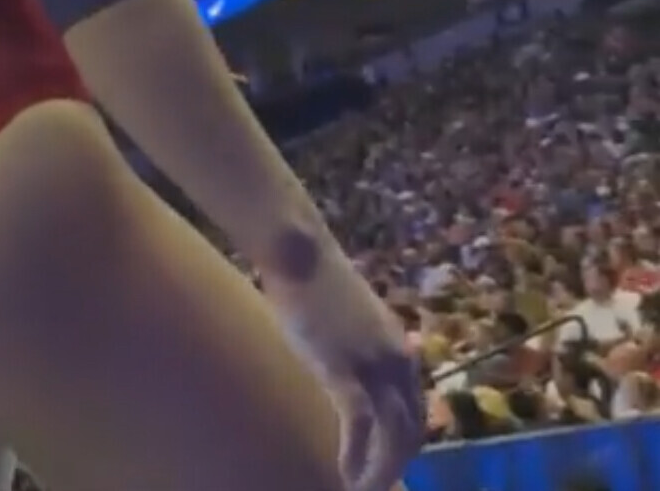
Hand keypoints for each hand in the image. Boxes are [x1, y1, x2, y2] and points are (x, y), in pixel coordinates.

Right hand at [264, 238, 423, 490]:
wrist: (299, 248)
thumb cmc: (314, 276)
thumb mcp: (353, 317)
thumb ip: (365, 345)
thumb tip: (360, 370)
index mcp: (400, 347)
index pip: (416, 410)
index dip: (405, 445)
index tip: (387, 466)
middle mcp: (398, 359)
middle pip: (412, 429)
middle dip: (396, 466)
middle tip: (374, 487)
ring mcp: (373, 364)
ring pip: (394, 436)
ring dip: (380, 471)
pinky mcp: (345, 367)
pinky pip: (362, 426)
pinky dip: (358, 456)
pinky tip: (346, 474)